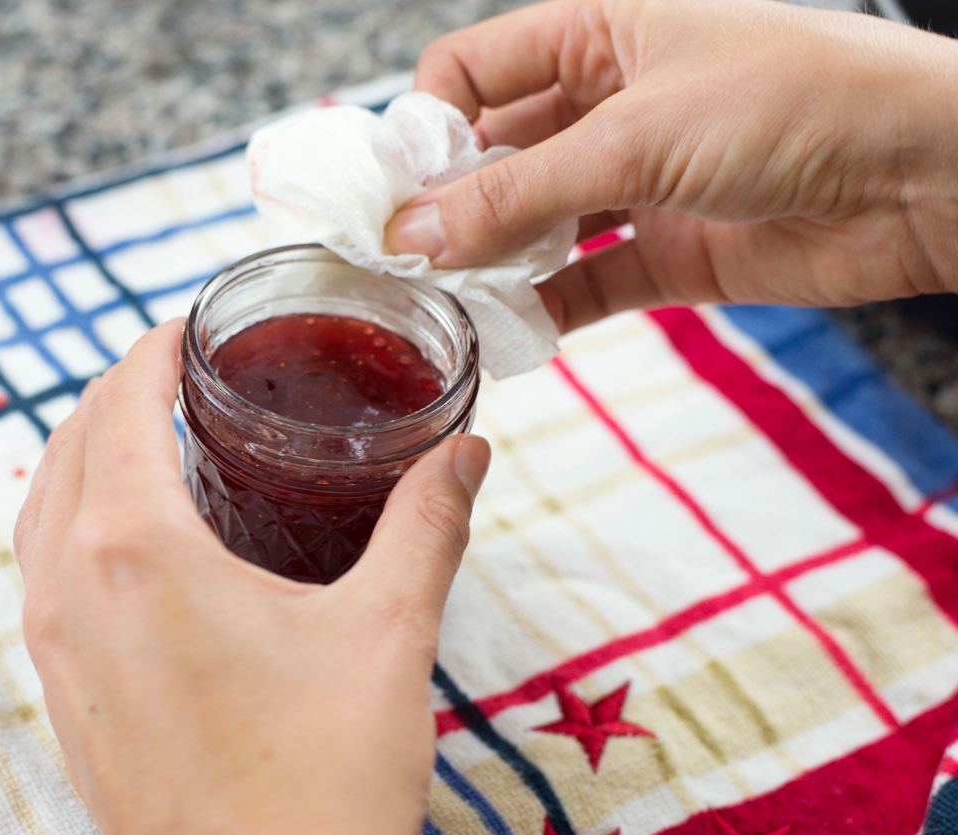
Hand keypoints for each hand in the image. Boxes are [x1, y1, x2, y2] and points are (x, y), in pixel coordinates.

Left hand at [13, 320, 490, 834]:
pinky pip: (47, 584)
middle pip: (63, 451)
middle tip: (182, 377)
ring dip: (87, 463)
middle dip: (116, 397)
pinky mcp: (64, 708)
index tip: (191, 329)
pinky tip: (142, 552)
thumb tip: (466, 454)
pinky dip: (78, 532)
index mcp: (134, 553)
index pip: (117, 407)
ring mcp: (55, 658)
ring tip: (155, 446)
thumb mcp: (388, 630)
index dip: (151, 352)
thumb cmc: (325, 778)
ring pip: (42, 519)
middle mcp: (70, 595)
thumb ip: (426, 523)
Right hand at [385, 0, 957, 331]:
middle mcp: (610, 106)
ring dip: (494, 264)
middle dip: (452, 206)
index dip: (427, 125)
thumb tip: (415, 231)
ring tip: (454, 303)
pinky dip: (546, 310)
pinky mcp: (670, 253)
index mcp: (598, 35)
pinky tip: (513, 333)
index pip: (475, 70)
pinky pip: (584, 282)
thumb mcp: (637, 136)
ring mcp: (638, 183)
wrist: (926, 176)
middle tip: (410, 262)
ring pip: (535, 225)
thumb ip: (518, 191)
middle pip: (496, 154)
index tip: (395, 192)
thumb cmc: (798, 101)